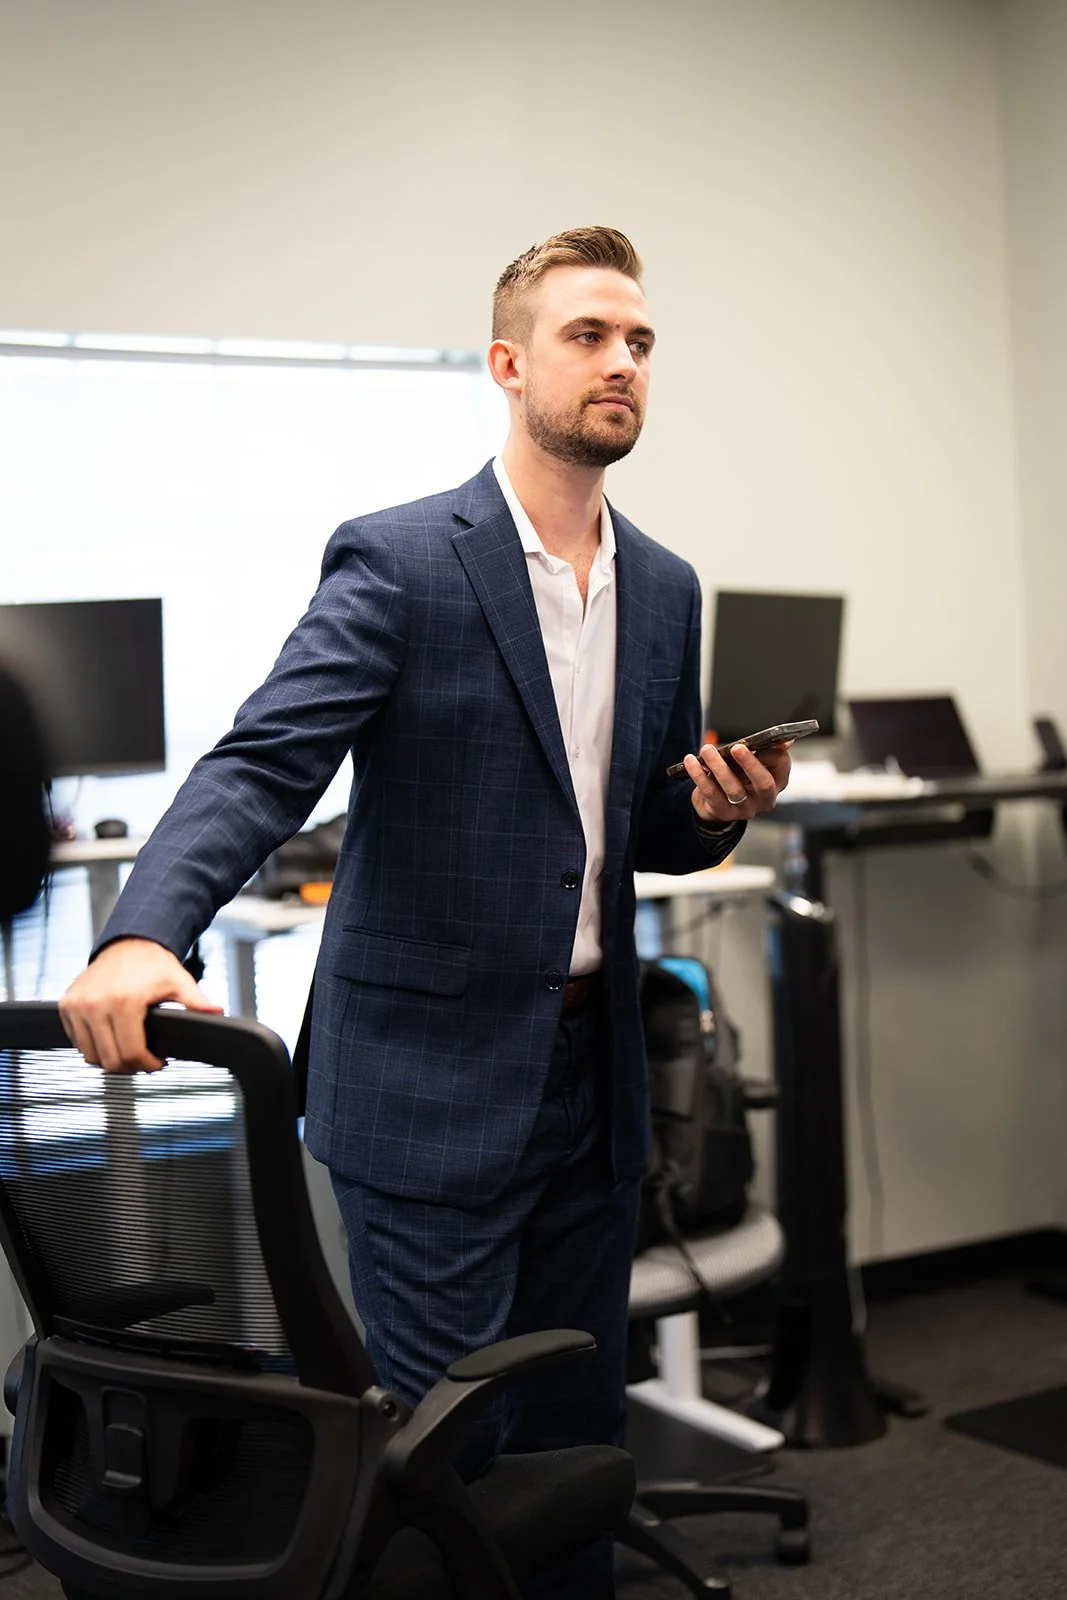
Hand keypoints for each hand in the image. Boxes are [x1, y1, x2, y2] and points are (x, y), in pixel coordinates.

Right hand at [59, 938, 222, 1073]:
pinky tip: (111, 1039)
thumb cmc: (154, 964)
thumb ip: (196, 1001)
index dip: (148, 1065)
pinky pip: (77, 1041)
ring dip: (110, 1059)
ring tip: (129, 1051)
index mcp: (124, 1002)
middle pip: (110, 1060)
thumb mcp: (179, 982)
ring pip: (90, 1055)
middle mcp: (95, 1004)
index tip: (158, 1063)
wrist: (128, 944)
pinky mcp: (67, 1006)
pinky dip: (93, 1046)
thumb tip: (217, 1012)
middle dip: (131, 1067)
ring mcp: (78, 1006)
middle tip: (145, 1061)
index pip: (131, 1053)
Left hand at [684, 740, 791, 825]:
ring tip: (707, 750)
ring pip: (734, 789)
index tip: (755, 741)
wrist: (716, 803)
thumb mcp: (753, 763)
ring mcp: (745, 809)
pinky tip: (691, 761)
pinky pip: (711, 793)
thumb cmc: (738, 776)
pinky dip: (699, 775)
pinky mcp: (723, 813)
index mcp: (777, 781)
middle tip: (736, 748)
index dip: (770, 752)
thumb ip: (766, 750)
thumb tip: (784, 740)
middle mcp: (765, 798)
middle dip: (750, 764)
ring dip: (719, 767)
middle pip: (763, 783)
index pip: (781, 764)